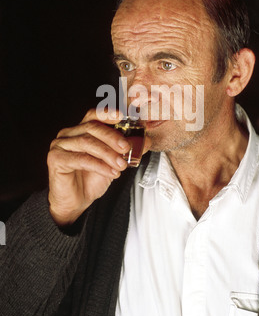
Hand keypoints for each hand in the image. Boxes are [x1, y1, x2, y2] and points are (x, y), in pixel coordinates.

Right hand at [47, 108, 131, 225]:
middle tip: (126, 148)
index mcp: (80, 130)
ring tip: (121, 165)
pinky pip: (81, 159)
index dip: (107, 113)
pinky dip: (99, 165)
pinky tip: (111, 173)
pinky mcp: (55, 159)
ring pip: (87, 143)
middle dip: (112, 137)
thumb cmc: (91, 179)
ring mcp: (59, 145)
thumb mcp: (112, 162)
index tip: (122, 116)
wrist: (76, 202)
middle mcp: (68, 134)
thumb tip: (145, 142)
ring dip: (108, 154)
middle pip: (92, 127)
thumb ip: (124, 150)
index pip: (93, 115)